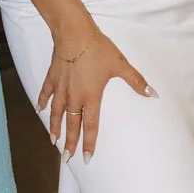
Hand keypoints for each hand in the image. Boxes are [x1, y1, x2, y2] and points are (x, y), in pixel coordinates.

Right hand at [38, 28, 157, 160]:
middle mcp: (74, 97)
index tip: (86, 158)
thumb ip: (136, 81)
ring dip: (54, 127)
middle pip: (71, 124)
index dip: (88, 143)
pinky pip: (46, 93)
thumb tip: (153, 94)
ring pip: (56, 113)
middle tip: (66, 158)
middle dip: (70, 142)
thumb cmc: (98, 49)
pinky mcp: (52, 77)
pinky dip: (42, 102)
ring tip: (52, 140)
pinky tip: (40, 110)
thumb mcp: (120, 65)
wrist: (74, 34)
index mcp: (91, 97)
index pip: (90, 126)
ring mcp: (61, 88)